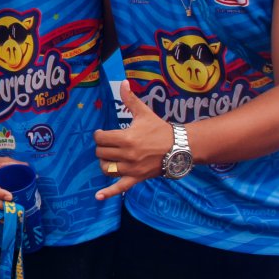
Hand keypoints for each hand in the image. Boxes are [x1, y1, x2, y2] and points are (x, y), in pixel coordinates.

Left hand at [94, 82, 174, 199]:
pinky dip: (108, 193)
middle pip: (101, 153)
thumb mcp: (144, 113)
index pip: (100, 138)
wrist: (179, 147)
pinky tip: (98, 197)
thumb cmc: (160, 129)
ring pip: (106, 168)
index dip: (99, 135)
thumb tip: (122, 82)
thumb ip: (130, 99)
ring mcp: (131, 168)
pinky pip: (120, 188)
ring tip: (110, 157)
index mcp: (126, 138)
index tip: (104, 133)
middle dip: (102, 147)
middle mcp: (127, 155)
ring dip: (105, 163)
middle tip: (110, 144)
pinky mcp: (136, 178)